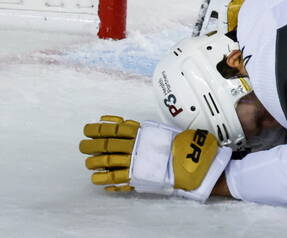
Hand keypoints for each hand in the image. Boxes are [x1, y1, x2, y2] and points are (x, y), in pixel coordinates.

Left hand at [80, 115, 231, 200]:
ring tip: (89, 163)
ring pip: (105, 162)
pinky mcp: (135, 177)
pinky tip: (97, 178)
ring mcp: (134, 162)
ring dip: (93, 162)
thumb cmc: (176, 146)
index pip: (114, 128)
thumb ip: (136, 128)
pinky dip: (101, 179)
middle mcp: (135, 147)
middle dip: (90, 145)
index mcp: (141, 133)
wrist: (190, 163)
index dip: (98, 128)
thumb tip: (115, 121)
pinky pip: (113, 179)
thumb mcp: (157, 130)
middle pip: (105, 144)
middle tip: (83, 146)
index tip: (87, 129)